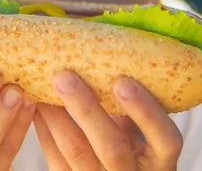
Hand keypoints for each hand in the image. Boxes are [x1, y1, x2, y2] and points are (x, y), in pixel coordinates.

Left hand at [34, 72, 182, 170]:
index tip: (123, 81)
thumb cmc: (137, 141)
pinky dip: (44, 130)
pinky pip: (57, 161)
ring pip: (77, 153)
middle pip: (112, 147)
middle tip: (64, 76)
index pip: (165, 139)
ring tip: (41, 85)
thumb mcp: (145, 128)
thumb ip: (134, 101)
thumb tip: (107, 43)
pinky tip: (36, 105)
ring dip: (56, 116)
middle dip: (86, 110)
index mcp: (161, 159)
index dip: (146, 112)